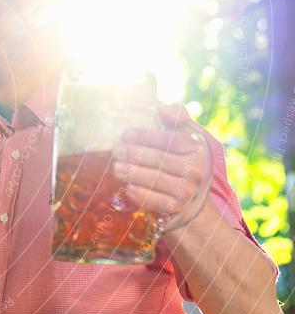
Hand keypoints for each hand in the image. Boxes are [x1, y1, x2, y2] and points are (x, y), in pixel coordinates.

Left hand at [112, 103, 211, 220]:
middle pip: (161, 160)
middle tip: (116, 151)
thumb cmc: (181, 158)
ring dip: (134, 174)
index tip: (126, 134)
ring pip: (156, 180)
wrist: (192, 198)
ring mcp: (187, 190)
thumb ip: (174, 117)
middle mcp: (196, 170)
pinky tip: (128, 188)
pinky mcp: (177, 208)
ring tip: (116, 168)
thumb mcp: (183, 135)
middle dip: (136, 154)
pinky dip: (141, 194)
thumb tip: (159, 106)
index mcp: (197, 149)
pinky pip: (156, 201)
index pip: (170, 140)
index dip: (146, 136)